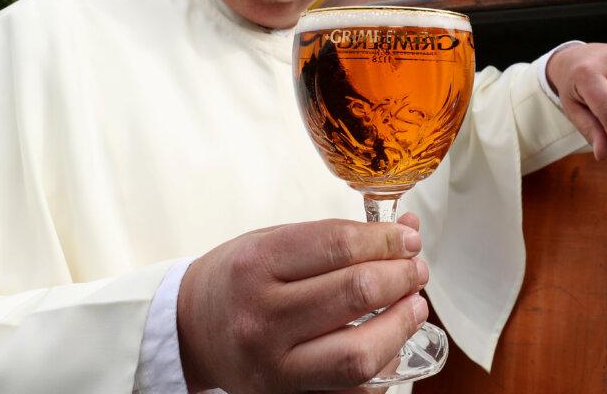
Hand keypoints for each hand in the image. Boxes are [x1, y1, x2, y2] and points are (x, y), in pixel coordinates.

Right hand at [177, 213, 428, 393]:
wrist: (191, 328)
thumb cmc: (238, 278)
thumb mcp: (275, 240)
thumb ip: (339, 236)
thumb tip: (408, 228)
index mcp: (257, 263)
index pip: (340, 245)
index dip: (387, 240)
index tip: (409, 238)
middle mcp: (262, 316)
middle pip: (355, 293)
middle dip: (401, 277)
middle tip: (415, 269)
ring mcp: (273, 364)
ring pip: (359, 353)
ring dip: (401, 325)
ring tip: (414, 305)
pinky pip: (351, 390)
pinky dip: (382, 366)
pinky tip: (390, 342)